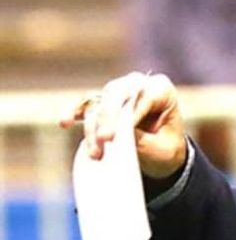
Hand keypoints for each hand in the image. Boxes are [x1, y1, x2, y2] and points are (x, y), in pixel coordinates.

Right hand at [60, 72, 187, 179]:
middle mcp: (138, 85)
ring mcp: (119, 93)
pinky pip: (85, 105)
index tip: (120, 133)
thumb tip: (120, 132)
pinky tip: (65, 122)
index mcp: (161, 89)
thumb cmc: (166, 149)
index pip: (143, 95)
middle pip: (117, 94)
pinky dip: (74, 113)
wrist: (160, 155)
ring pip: (99, 103)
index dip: (130, 113)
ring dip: (93, 127)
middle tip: (104, 140)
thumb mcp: (161, 149)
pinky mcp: (103, 104)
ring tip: (95, 153)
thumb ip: (141, 139)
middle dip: (108, 117)